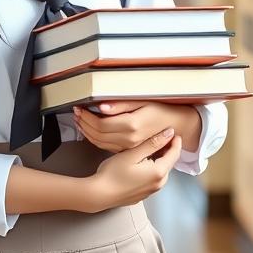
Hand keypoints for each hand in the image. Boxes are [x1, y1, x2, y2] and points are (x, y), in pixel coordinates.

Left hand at [73, 100, 197, 153]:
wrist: (176, 125)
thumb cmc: (160, 110)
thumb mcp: (142, 101)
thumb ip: (121, 104)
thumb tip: (102, 106)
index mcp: (131, 126)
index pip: (100, 123)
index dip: (87, 116)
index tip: (79, 108)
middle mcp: (128, 139)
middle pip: (97, 134)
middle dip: (84, 123)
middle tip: (76, 113)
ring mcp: (128, 147)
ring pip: (99, 142)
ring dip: (87, 131)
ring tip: (79, 120)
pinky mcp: (127, 150)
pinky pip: (106, 146)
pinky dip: (95, 138)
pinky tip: (90, 130)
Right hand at [85, 127, 182, 210]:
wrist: (100, 194)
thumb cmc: (113, 173)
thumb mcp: (133, 153)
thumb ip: (152, 143)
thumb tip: (169, 133)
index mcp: (159, 172)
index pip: (175, 154)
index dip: (175, 141)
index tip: (171, 131)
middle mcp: (159, 184)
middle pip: (169, 163)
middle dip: (167, 150)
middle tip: (160, 137)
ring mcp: (152, 191)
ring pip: (161, 171)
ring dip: (159, 159)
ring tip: (149, 148)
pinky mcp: (144, 195)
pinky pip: (153, 179)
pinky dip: (152, 169)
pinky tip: (141, 164)